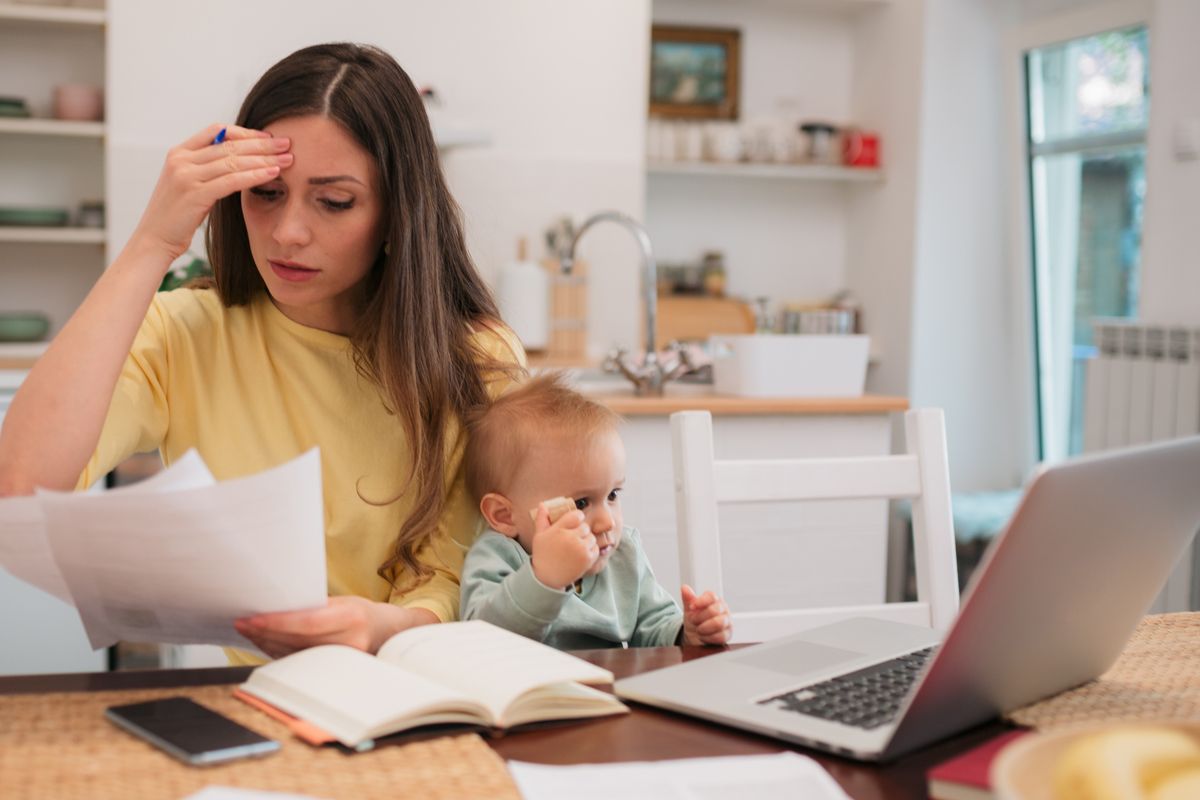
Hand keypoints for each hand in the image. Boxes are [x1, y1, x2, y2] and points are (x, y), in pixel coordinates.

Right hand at [130, 123, 292, 263]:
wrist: (155, 240)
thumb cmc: (177, 216)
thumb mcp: (189, 184)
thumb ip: (208, 169)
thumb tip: (240, 161)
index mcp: (179, 152)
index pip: (217, 131)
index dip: (245, 132)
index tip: (268, 138)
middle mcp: (181, 160)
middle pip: (229, 144)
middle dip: (262, 144)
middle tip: (287, 144)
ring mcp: (186, 175)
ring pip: (233, 161)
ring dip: (264, 159)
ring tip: (287, 159)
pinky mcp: (195, 193)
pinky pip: (232, 180)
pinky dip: (255, 175)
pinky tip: (272, 174)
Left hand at [233, 596, 437, 658]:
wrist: (390, 635)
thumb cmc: (363, 613)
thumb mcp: (344, 602)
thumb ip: (315, 607)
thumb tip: (276, 606)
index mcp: (352, 618)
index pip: (307, 623)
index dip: (277, 623)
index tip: (252, 619)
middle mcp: (349, 642)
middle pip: (297, 641)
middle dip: (265, 633)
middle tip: (242, 623)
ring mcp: (343, 661)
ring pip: (294, 654)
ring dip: (268, 643)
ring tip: (249, 630)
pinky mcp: (334, 672)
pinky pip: (300, 662)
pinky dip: (279, 652)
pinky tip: (265, 642)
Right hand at [530, 503, 597, 588]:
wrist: (548, 578)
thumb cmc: (543, 555)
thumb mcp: (539, 535)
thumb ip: (542, 518)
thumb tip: (543, 504)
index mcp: (560, 530)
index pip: (577, 515)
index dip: (577, 518)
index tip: (574, 523)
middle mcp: (571, 538)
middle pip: (585, 526)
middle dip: (581, 531)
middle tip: (573, 538)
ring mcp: (581, 549)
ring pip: (592, 537)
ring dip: (586, 540)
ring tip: (577, 547)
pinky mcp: (588, 559)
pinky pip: (595, 548)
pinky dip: (590, 550)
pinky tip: (581, 554)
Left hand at [680, 584, 731, 645]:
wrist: (695, 637)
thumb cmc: (695, 621)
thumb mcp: (689, 610)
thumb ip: (688, 599)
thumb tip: (685, 588)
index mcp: (714, 600)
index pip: (711, 596)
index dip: (701, 602)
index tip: (692, 607)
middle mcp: (723, 609)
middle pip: (714, 610)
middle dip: (700, 618)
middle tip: (694, 621)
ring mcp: (727, 621)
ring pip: (719, 623)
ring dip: (704, 628)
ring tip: (699, 630)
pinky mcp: (728, 634)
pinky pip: (720, 636)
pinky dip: (708, 638)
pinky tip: (704, 636)